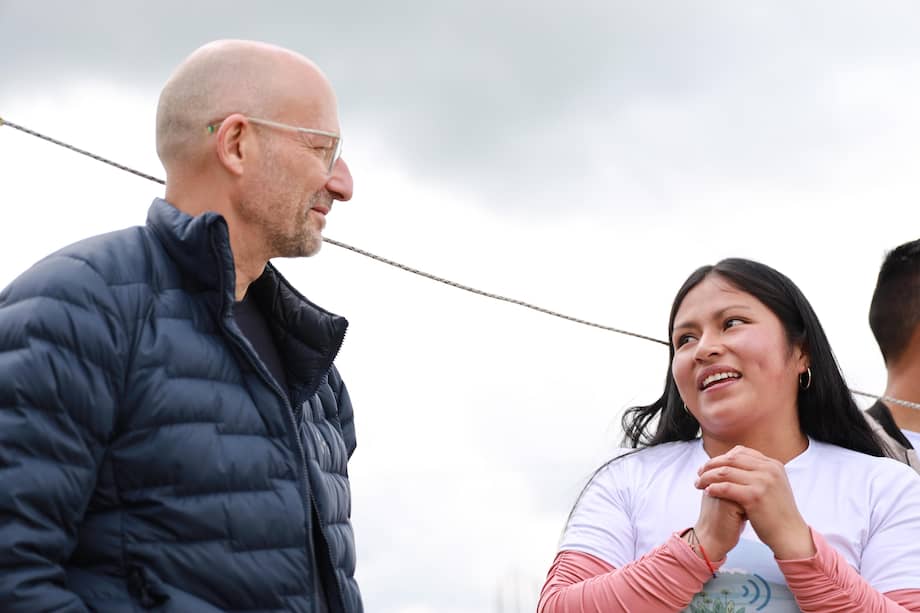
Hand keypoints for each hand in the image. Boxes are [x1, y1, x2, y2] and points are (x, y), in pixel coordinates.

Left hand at [695, 445, 815, 559]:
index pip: (740, 452)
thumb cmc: (777, 513)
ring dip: (708, 476)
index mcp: (773, 464)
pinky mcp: (755, 496)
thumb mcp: (773, 485)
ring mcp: (763, 482)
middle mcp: (769, 469)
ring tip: (699, 483)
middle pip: (730, 459)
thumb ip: (758, 472)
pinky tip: (707, 492)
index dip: (721, 457)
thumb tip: (734, 462)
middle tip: (699, 473)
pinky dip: (713, 488)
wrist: (790, 535)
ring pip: (725, 472)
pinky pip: (726, 487)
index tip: (709, 466)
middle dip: (711, 465)